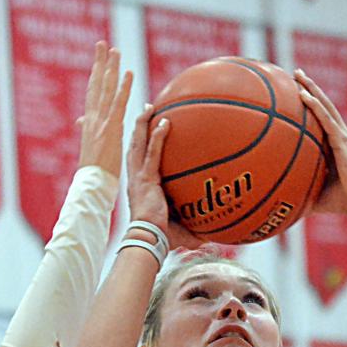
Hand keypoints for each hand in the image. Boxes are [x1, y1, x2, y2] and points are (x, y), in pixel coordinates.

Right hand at [77, 42, 132, 177]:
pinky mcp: (111, 129)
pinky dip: (124, 88)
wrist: (92, 183)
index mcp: (89, 122)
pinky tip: (128, 74)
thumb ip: (87, 129)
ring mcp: (101, 122)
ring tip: (116, 51)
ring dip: (111, 69)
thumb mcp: (89, 146)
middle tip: (104, 45)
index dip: (95, 74)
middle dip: (100, 64)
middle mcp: (93, 118)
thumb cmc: (93, 170)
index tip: (98, 58)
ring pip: (106, 90)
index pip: (92, 93)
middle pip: (96, 85)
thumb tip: (81, 121)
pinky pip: (119, 104)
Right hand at [126, 104, 205, 249]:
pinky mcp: (145, 179)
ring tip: (149, 106)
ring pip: (138, 145)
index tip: (146, 133)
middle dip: (138, 128)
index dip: (141, 146)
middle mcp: (136, 179)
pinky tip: (165, 122)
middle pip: (135, 147)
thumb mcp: (179, 231)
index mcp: (141, 188)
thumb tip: (212, 237)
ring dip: (143, 124)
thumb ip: (194, 230)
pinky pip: (152, 153)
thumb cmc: (161, 239)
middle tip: (146, 111)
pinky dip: (157, 137)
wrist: (148, 240)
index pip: (139, 162)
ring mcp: (139, 178)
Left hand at [295, 69, 346, 219]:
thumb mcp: (310, 194)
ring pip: (323, 106)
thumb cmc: (338, 201)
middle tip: (294, 73)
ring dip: (310, 88)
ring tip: (297, 74)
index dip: (306, 104)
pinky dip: (314, 106)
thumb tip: (273, 204)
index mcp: (330, 145)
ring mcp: (340, 135)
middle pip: (320, 105)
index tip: (292, 92)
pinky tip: (303, 95)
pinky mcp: (342, 140)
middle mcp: (336, 135)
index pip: (316, 119)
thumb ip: (295, 192)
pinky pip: (326, 119)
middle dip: (308, 88)